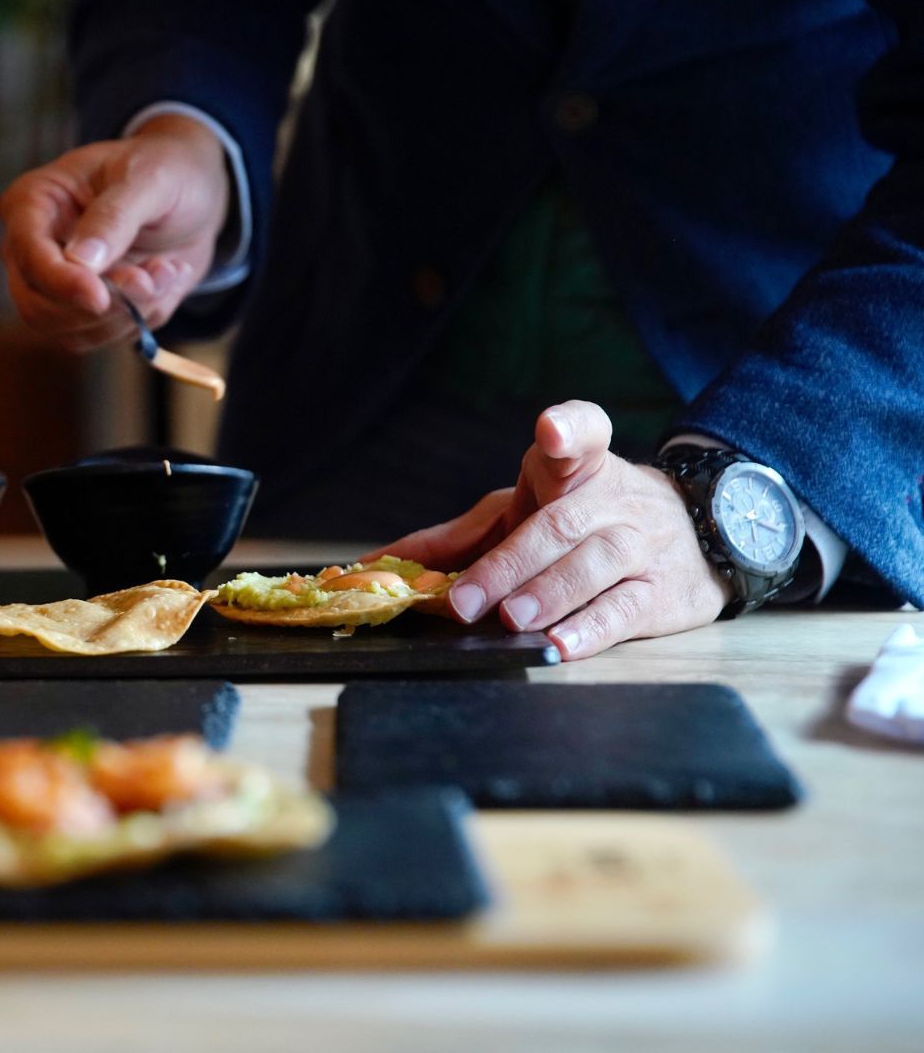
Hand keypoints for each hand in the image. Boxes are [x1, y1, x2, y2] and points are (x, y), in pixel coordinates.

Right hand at [0, 114, 229, 350]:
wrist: (193, 195)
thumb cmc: (165, 170)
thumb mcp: (150, 179)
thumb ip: (115, 216)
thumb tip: (81, 261)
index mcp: (33, 201)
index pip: (28, 254)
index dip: (60, 282)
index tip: (100, 297)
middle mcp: (32, 247)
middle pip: (37, 305)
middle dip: (101, 306)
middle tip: (152, 279)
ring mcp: (53, 284)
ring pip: (69, 330)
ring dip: (128, 312)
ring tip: (166, 270)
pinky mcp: (80, 310)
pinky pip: (99, 337)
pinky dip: (138, 319)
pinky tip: (163, 281)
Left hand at [368, 401, 732, 659]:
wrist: (696, 536)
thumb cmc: (583, 522)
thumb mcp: (521, 513)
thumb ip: (454, 539)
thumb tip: (375, 564)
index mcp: (576, 468)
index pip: (583, 433)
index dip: (569, 428)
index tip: (552, 430)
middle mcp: (612, 501)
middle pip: (560, 525)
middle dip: (511, 564)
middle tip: (468, 601)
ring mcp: (641, 545)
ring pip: (596, 564)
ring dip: (552, 593)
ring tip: (515, 619)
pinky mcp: (662, 592)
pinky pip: (626, 609)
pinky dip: (592, 628)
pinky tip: (562, 644)